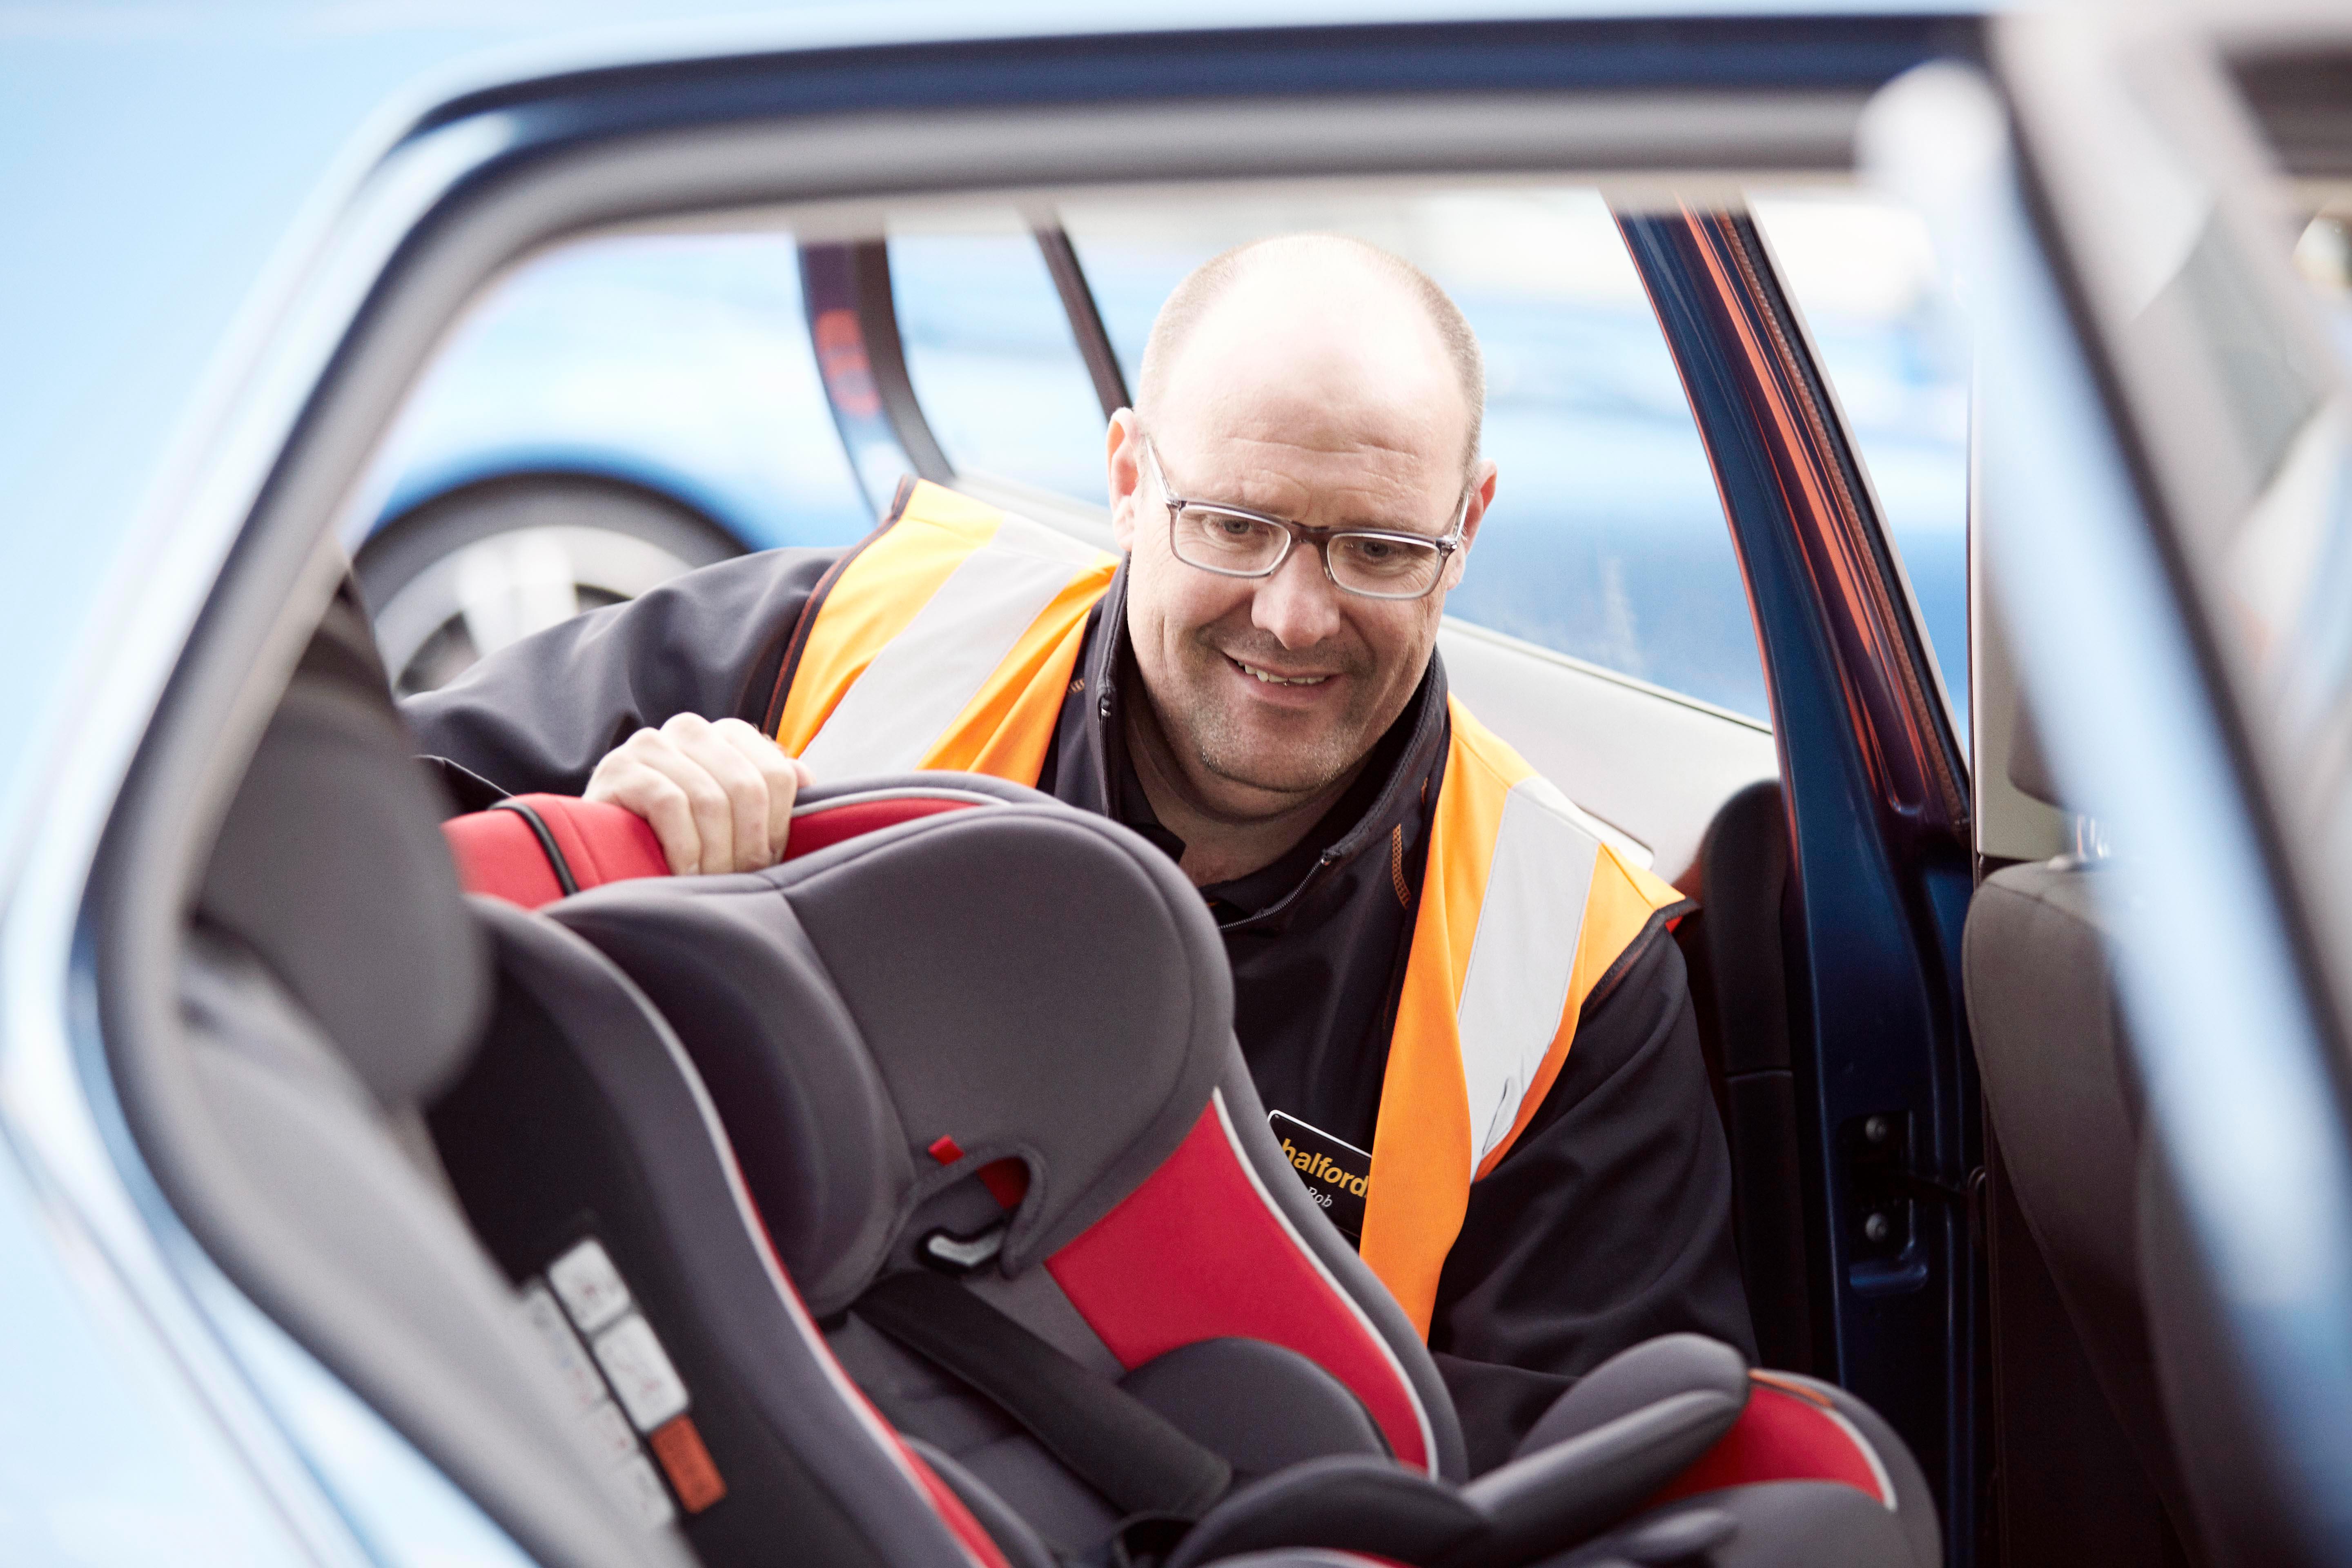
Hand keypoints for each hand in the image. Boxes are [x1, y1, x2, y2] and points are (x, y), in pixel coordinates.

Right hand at [583, 714, 811, 874]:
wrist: (605, 846)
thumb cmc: (681, 836)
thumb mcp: (731, 813)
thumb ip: (769, 793)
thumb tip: (808, 778)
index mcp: (727, 734)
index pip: (778, 775)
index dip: (777, 827)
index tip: (765, 861)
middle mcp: (690, 729)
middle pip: (747, 788)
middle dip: (747, 845)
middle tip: (736, 879)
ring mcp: (651, 743)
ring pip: (710, 799)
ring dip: (715, 854)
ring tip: (710, 881)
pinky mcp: (618, 768)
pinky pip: (669, 804)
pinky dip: (683, 847)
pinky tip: (682, 872)